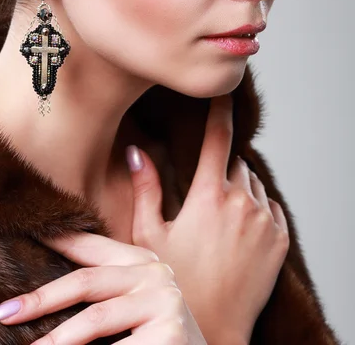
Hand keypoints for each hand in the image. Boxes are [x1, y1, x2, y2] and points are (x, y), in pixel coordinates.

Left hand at [0, 233, 206, 344]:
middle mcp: (154, 273)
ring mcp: (164, 302)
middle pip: (86, 282)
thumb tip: (49, 276)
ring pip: (94, 320)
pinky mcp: (169, 334)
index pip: (91, 246)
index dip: (57, 239)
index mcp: (141, 259)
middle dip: (41, 299)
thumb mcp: (135, 295)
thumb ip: (105, 279)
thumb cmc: (156, 329)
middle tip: (5, 313)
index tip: (26, 233)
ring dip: (56, 340)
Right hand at [126, 94, 289, 343]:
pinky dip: (258, 208)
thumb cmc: (176, 284)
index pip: (217, 139)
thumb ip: (145, 189)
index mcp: (209, 196)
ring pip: (254, 184)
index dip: (220, 112)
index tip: (224, 96)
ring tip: (219, 218)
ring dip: (240, 188)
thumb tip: (137, 152)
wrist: (213, 328)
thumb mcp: (150, 237)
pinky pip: (272, 206)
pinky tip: (239, 229)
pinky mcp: (280, 239)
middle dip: (221, 170)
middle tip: (203, 196)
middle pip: (235, 164)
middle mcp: (242, 202)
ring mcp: (265, 221)